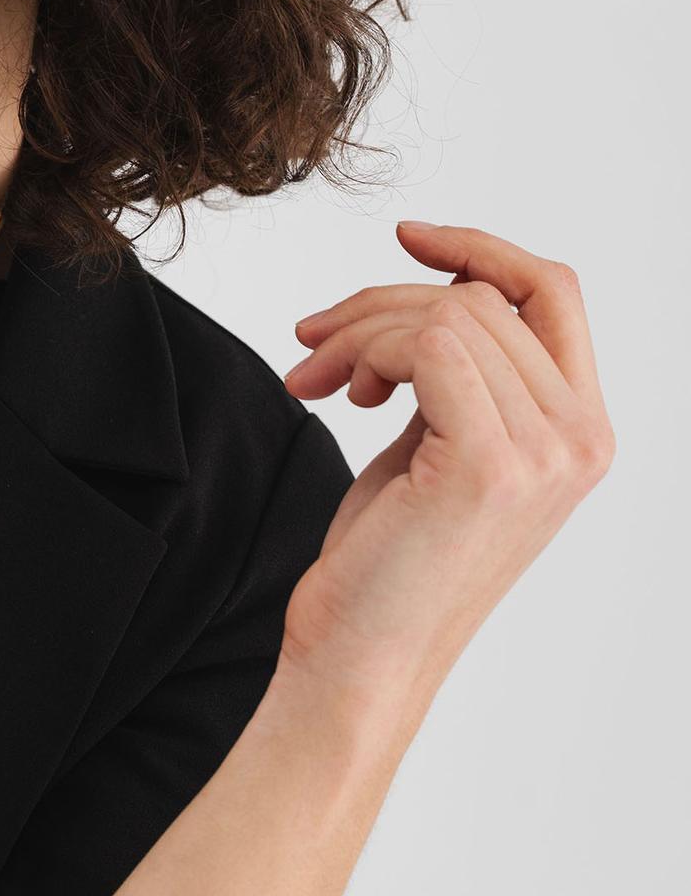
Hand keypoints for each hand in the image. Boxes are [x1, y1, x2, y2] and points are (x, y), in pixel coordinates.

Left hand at [275, 221, 614, 715]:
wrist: (358, 658)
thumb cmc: (386, 559)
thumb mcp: (437, 443)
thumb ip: (461, 374)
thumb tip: (436, 286)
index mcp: (582, 431)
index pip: (554, 292)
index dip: (481, 247)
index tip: (406, 237)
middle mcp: (582, 439)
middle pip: (481, 295)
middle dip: (379, 305)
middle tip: (314, 346)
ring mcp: (546, 453)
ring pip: (446, 313)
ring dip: (358, 331)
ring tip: (319, 379)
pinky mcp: (490, 464)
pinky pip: (423, 344)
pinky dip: (362, 351)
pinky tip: (337, 396)